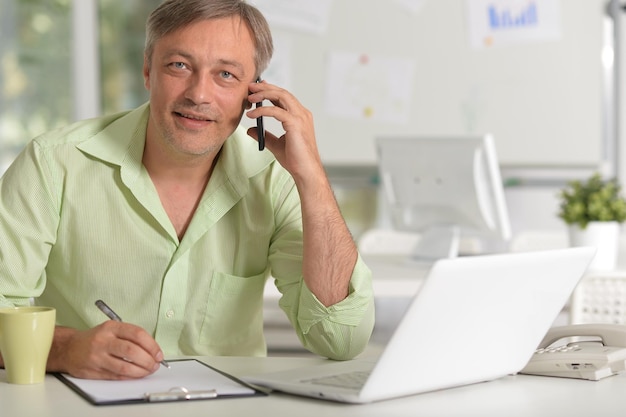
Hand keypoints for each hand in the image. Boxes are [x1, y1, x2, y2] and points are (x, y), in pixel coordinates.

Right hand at [47, 322, 163, 379]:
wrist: (68, 348)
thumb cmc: (95, 338)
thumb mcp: (112, 329)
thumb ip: (130, 336)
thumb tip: (153, 350)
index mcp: (111, 327)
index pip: (137, 334)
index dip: (152, 345)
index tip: (159, 354)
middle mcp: (104, 341)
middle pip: (132, 350)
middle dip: (148, 360)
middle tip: (155, 364)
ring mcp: (97, 357)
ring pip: (124, 367)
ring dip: (141, 371)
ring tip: (148, 371)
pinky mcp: (93, 371)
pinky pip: (116, 376)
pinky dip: (130, 377)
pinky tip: (136, 375)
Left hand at [246, 81, 323, 181]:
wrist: (305, 171)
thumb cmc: (296, 160)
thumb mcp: (276, 145)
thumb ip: (265, 135)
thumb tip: (251, 129)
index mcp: (300, 117)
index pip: (284, 98)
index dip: (270, 90)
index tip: (257, 88)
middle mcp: (302, 114)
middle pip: (282, 93)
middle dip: (265, 88)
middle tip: (250, 87)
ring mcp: (300, 117)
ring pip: (281, 96)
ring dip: (264, 94)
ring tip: (250, 97)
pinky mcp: (295, 124)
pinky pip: (276, 111)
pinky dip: (262, 110)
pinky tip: (252, 114)